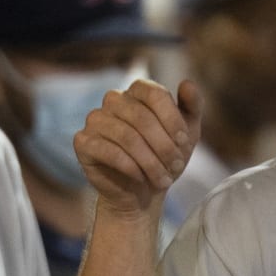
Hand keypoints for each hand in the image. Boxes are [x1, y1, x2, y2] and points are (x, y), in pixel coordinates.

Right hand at [72, 79, 202, 218]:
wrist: (143, 192)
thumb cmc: (164, 157)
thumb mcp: (188, 133)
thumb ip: (192, 106)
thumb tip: (187, 83)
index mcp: (137, 91)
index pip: (155, 94)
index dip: (172, 119)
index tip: (184, 142)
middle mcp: (113, 100)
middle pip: (141, 117)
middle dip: (164, 146)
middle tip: (176, 166)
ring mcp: (95, 119)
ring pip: (127, 137)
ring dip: (150, 162)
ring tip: (164, 179)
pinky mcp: (83, 142)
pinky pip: (108, 152)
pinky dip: (131, 167)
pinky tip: (142, 178)